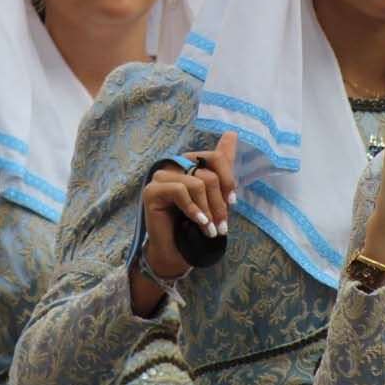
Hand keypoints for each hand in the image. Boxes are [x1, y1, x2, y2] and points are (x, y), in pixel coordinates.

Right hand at [141, 131, 237, 278]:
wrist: (176, 252)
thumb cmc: (194, 224)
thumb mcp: (214, 194)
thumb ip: (222, 164)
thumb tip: (232, 133)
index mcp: (189, 162)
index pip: (215, 157)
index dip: (228, 180)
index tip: (233, 203)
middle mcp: (174, 165)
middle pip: (208, 173)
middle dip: (219, 203)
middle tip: (221, 226)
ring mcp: (160, 176)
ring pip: (196, 184)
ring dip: (208, 211)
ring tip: (210, 230)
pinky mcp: (151, 190)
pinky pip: (180, 191)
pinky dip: (193, 209)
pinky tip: (198, 223)